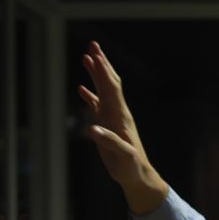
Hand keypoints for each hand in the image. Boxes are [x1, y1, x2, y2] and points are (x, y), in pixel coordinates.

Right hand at [78, 41, 166, 213]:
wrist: (137, 174)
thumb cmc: (132, 166)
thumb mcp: (122, 155)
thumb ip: (108, 141)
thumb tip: (91, 129)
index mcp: (120, 116)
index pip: (111, 88)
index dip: (103, 71)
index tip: (95, 54)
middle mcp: (117, 112)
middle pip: (109, 82)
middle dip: (101, 63)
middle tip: (93, 45)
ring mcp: (112, 117)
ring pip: (103, 90)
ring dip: (95, 74)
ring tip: (86, 57)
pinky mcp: (107, 125)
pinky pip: (97, 106)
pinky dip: (90, 95)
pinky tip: (82, 88)